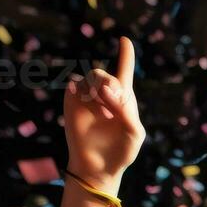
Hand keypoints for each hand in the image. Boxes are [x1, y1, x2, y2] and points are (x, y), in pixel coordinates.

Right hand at [63, 38, 142, 188]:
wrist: (99, 167)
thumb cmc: (121, 152)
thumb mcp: (134, 133)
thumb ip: (127, 110)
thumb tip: (107, 91)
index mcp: (123, 98)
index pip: (124, 70)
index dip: (125, 54)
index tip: (124, 40)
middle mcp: (104, 94)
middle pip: (104, 74)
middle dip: (109, 84)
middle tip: (111, 101)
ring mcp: (86, 98)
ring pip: (90, 76)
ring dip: (98, 89)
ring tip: (103, 110)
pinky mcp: (72, 103)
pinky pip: (74, 85)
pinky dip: (84, 93)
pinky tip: (92, 109)